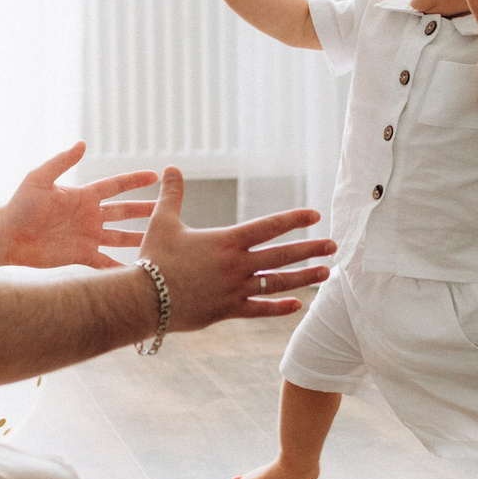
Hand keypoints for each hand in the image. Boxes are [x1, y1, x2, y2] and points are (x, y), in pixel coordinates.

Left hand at [1, 143, 157, 268]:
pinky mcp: (80, 256)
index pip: (115, 186)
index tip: (157, 176)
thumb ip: (61, 161)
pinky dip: (120, 268)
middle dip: (146, 210)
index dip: (135, 180)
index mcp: (83, 196)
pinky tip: (136, 274)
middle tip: (169, 209)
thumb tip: (82, 143)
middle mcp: (89, 216)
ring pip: (120, 237)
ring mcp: (87, 237)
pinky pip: (105, 263)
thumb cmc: (19, 205)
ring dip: (139, 239)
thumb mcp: (39, 178)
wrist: (7, 236)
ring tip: (159, 241)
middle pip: (124, 212)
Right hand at [138, 167, 333, 328]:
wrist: (144, 299)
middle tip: (334, 245)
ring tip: (327, 273)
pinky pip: (260, 310)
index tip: (315, 214)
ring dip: (304, 277)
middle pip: (281, 255)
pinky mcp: (228, 311)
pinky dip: (279, 308)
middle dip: (310, 249)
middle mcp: (237, 265)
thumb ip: (173, 195)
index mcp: (226, 241)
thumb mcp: (163, 222)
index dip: (293, 219)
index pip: (268, 226)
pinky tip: (297, 306)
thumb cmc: (153, 259)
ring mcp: (235, 290)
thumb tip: (172, 167)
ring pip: (277, 283)